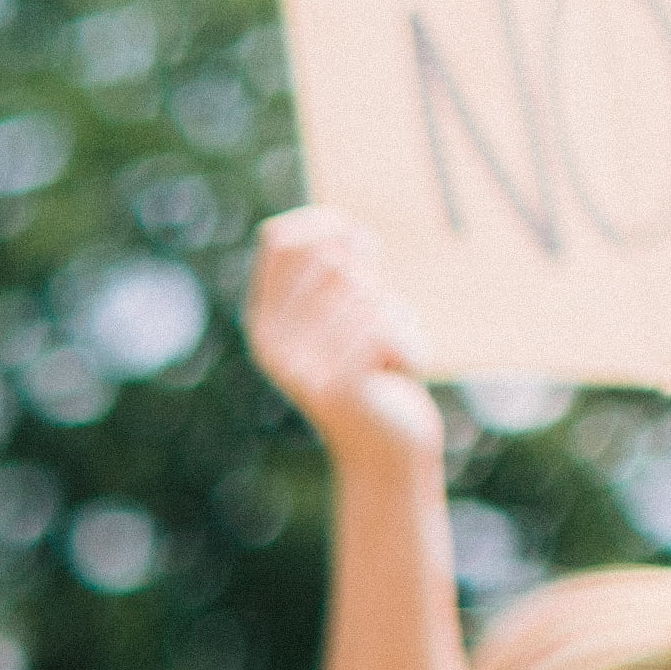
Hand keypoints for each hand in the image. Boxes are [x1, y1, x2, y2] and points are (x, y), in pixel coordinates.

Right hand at [244, 211, 442, 476]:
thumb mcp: (344, 310)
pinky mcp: (339, 385)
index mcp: (262, 320)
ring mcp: (299, 366)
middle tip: (381, 312)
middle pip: (332, 261)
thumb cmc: (371, 366)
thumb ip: (332, 267)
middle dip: (371, 274)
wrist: (383, 444)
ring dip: (396, 316)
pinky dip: (408, 342)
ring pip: (367, 294)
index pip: (280, 239)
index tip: (362, 246)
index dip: (327, 225)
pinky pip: (384, 328)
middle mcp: (270, 343)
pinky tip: (400, 372)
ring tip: (388, 354)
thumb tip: (335, 225)